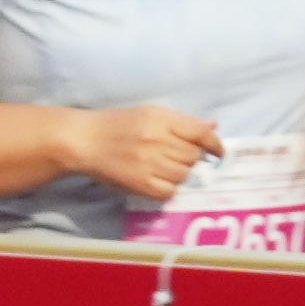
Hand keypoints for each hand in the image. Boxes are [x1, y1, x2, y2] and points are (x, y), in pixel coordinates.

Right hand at [68, 99, 219, 205]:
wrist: (85, 142)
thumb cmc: (118, 125)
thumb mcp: (150, 114)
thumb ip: (182, 123)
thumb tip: (212, 127)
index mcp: (161, 119)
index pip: (200, 133)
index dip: (214, 144)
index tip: (219, 152)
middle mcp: (158, 140)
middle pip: (193, 155)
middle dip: (191, 157)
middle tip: (176, 156)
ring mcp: (150, 164)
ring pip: (184, 174)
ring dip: (180, 172)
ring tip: (164, 166)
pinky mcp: (142, 184)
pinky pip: (170, 191)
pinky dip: (169, 187)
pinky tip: (158, 179)